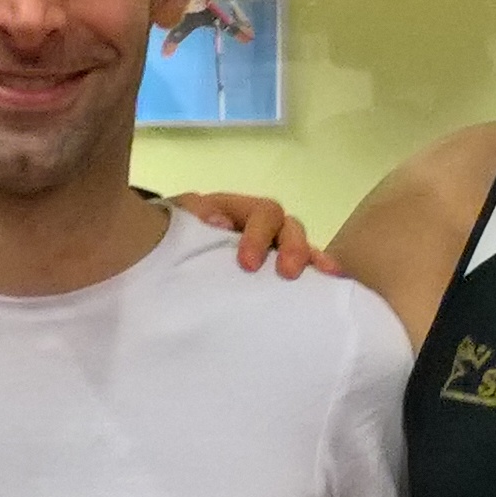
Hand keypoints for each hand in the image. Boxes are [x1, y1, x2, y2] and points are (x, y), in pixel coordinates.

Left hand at [170, 193, 336, 279]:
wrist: (160, 251)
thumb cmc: (171, 232)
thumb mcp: (176, 218)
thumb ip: (191, 214)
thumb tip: (218, 224)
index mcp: (239, 210)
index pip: (262, 213)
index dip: (259, 235)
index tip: (247, 264)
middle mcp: (262, 226)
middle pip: (289, 227)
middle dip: (292, 248)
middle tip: (287, 273)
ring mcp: (271, 248)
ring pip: (302, 246)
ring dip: (315, 260)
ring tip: (329, 277)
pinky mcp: (274, 272)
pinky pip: (303, 271)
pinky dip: (319, 277)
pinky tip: (335, 287)